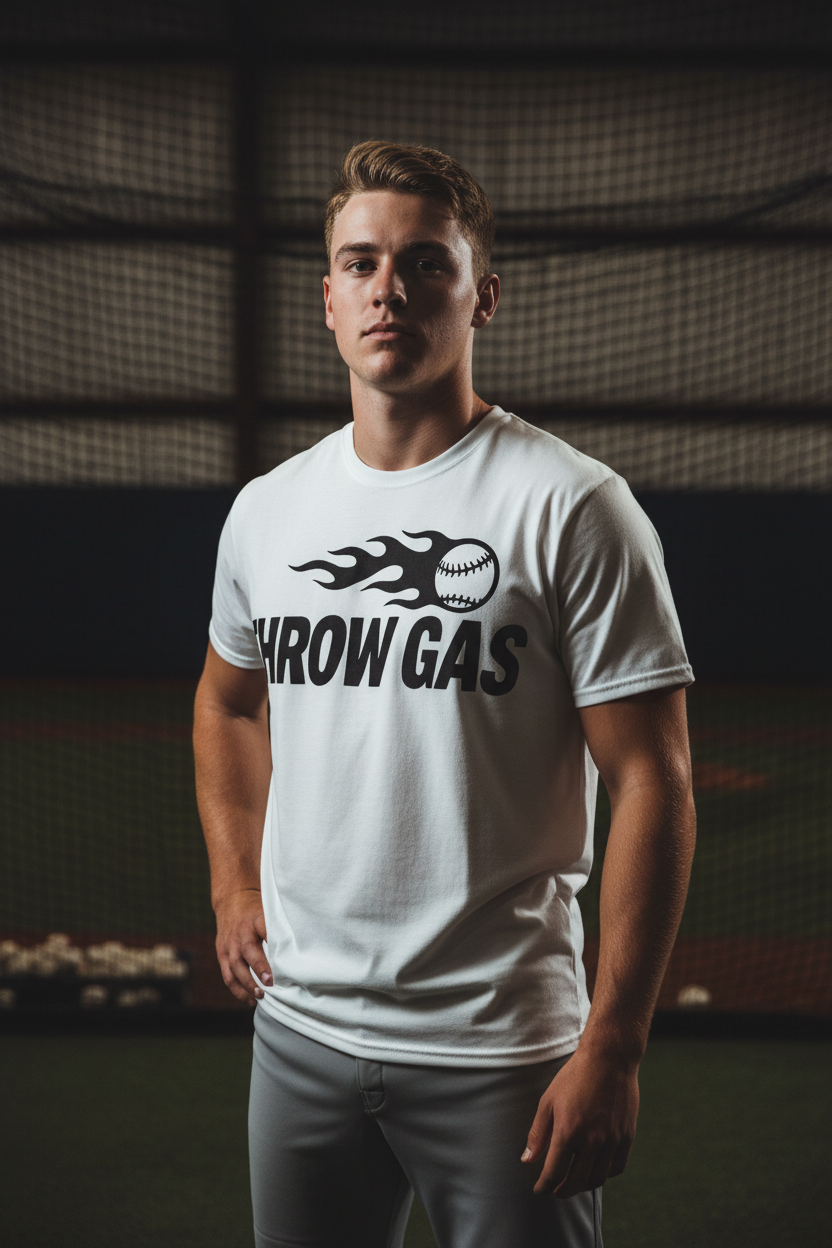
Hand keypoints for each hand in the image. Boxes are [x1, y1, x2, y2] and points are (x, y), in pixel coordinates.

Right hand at [214, 887, 272, 1004]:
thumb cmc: (257, 911)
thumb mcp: (269, 911)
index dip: (272, 942)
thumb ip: (280, 927)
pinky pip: (227, 975)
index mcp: (256, 918)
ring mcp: (229, 944)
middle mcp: (240, 932)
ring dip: (247, 983)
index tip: (283, 957)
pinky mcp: (222, 955)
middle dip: (259, 968)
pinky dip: (238, 990)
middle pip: (247, 950)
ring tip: (261, 995)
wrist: (231, 901)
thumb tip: (302, 948)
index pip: (264, 928)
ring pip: (235, 966)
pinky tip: (250, 999)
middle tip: (271, 982)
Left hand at [521, 1047, 638, 1196]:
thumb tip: (527, 1161)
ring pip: (596, 1179)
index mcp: (567, 1132)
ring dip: (583, 1186)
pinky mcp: (626, 1137)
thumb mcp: (548, 1101)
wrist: (609, 1058)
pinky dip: (604, 1174)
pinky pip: (616, 1168)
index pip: (553, 1174)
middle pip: (575, 1182)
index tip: (539, 1190)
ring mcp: (611, 1140)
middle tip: (555, 1190)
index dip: (544, 1187)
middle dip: (562, 1191)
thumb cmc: (574, 1077)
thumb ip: (538, 1134)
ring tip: (574, 1182)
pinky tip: (595, 1169)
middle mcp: (591, 1141)